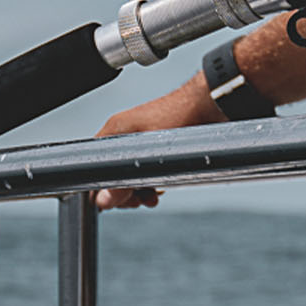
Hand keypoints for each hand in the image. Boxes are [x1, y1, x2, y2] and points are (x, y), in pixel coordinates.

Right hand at [87, 82, 225, 209]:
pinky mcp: (155, 145)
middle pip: (110, 172)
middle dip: (123, 191)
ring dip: (137, 190)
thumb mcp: (151, 156)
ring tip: (150, 198)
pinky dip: (149, 181)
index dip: (102, 187)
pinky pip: (143, 168)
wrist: (212, 104)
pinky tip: (157, 189)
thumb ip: (124, 180)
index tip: (117, 201)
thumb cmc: (182, 116)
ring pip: (128, 173)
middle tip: (138, 201)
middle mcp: (123, 135)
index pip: (92, 166)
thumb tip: (103, 200)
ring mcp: (139, 140)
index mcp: (114, 131)